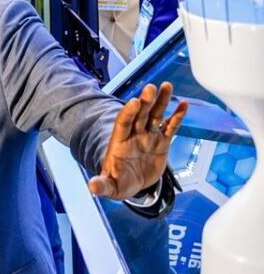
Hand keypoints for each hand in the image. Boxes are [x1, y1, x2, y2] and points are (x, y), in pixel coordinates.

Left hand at [89, 82, 186, 198]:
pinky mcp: (162, 142)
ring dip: (160, 101)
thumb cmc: (119, 183)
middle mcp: (134, 135)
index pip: (123, 123)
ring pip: (155, 116)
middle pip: (139, 115)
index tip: (135, 101)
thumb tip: (92, 187)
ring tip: (166, 86)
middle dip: (145, 102)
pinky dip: (177, 116)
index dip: (128, 112)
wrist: (132, 184)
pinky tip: (183, 104)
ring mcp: (148, 136)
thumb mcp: (110, 187)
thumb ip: (102, 185)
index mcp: (119, 142)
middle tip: (151, 88)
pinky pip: (170, 127)